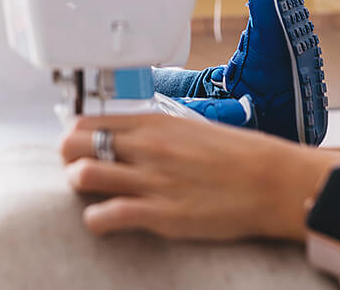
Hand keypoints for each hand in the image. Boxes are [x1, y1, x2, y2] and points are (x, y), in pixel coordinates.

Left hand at [60, 113, 338, 241]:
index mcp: (155, 121)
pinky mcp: (159, 213)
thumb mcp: (190, 129)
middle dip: (67, 158)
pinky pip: (105, 215)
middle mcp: (147, 145)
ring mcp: (151, 179)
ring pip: (82, 175)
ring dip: (78, 187)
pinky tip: (107, 220)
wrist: (272, 181)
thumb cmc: (238, 156)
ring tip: (95, 195)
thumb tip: (129, 140)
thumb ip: (156, 133)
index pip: (88, 120)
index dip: (75, 136)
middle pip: (74, 142)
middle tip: (79, 171)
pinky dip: (96, 219)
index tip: (78, 147)